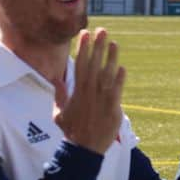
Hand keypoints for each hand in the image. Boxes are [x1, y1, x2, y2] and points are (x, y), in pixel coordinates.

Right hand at [54, 28, 124, 154]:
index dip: (83, 47)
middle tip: (102, 30)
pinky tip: (122, 68)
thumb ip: (60, 95)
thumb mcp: (59, 112)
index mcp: (77, 90)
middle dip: (98, 46)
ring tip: (114, 43)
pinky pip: (118, 89)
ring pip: (107, 73)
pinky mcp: (113, 107)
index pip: (80, 63)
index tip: (85, 33)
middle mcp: (89, 91)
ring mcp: (102, 99)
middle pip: (94, 64)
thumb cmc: (71, 131)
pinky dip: (120, 79)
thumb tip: (56, 80)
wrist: (84, 149)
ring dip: (111, 58)